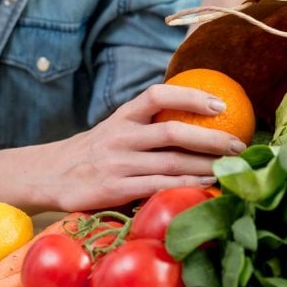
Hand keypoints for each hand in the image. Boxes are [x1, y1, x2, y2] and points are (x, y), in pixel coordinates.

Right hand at [43, 84, 245, 211]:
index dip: (190, 96)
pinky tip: (205, 187)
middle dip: (211, 138)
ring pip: (170, 163)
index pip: (158, 95)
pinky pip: (156, 188)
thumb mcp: (115, 128)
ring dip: (205, 166)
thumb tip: (198, 116)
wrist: (48, 175)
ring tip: (230, 168)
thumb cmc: (94, 152)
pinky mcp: (113, 190)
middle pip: (172, 132)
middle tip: (238, 145)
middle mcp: (120, 136)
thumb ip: (147, 123)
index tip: (220, 104)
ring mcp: (116, 164)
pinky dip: (184, 187)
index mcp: (122, 116)